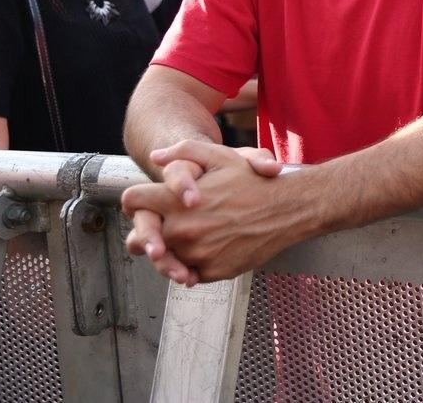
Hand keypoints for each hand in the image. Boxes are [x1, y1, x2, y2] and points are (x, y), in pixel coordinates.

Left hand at [123, 141, 282, 284]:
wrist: (289, 210)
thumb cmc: (254, 182)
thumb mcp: (222, 157)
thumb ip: (185, 151)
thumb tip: (156, 156)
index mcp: (176, 202)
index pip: (133, 201)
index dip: (137, 200)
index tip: (145, 204)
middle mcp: (181, 230)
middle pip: (144, 236)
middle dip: (155, 229)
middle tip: (173, 223)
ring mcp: (195, 254)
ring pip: (166, 257)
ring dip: (174, 249)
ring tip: (197, 235)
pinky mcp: (210, 271)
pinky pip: (189, 271)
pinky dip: (196, 263)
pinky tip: (214, 246)